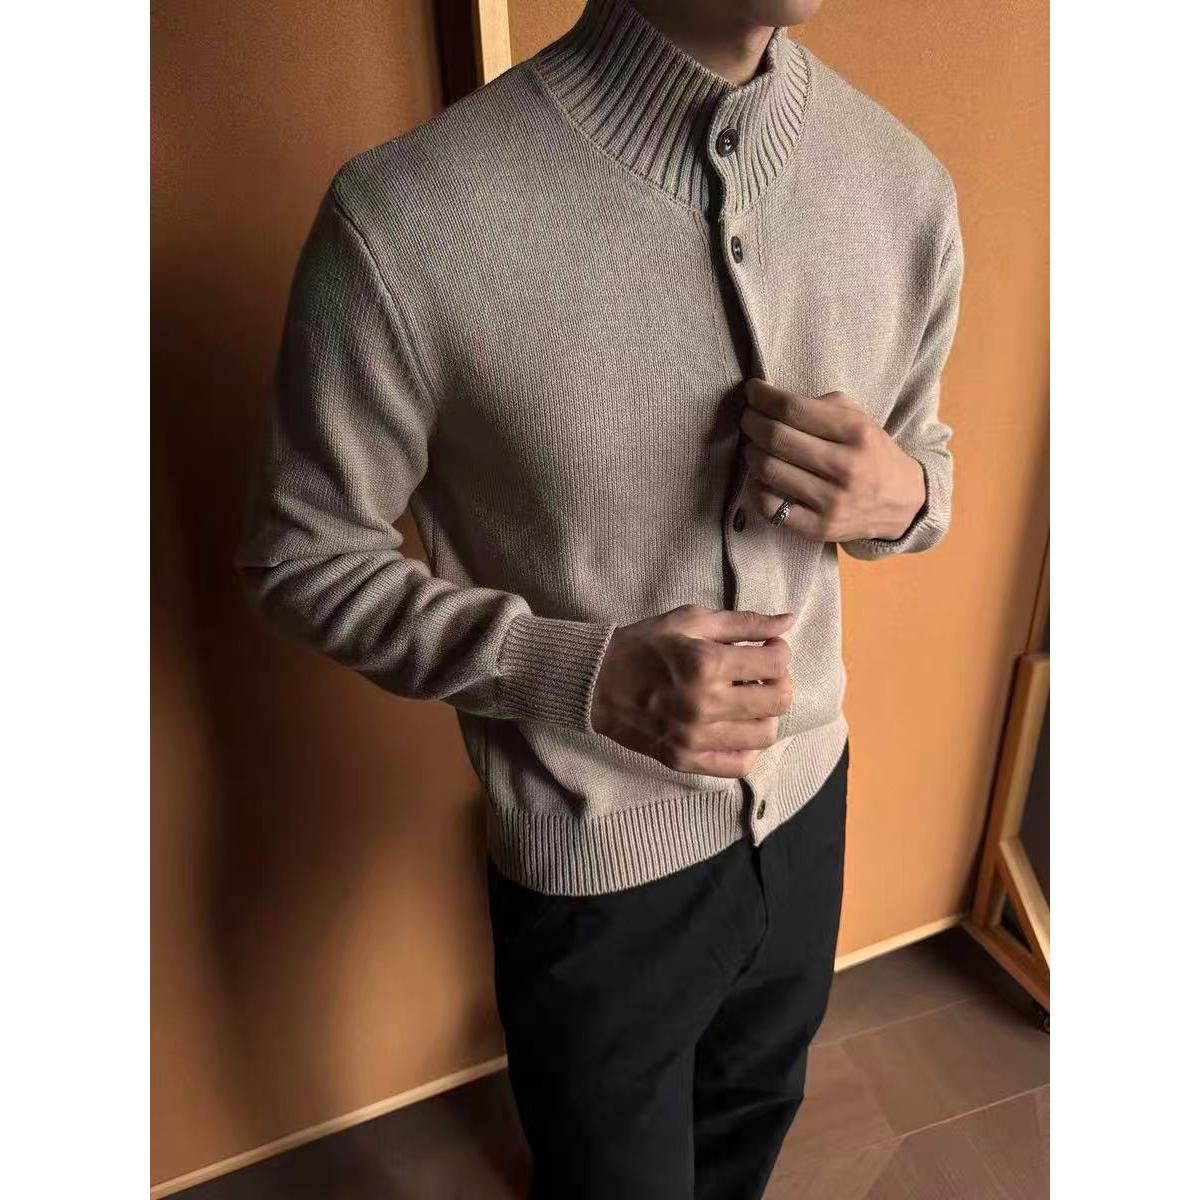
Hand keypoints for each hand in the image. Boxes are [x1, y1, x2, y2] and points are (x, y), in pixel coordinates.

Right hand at [591, 605, 794, 777]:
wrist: (596, 682)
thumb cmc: (645, 645)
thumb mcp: (691, 620)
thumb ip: (744, 622)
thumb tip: (788, 621)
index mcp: (706, 664)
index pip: (776, 663)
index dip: (779, 651)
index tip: (766, 649)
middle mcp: (704, 705)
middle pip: (779, 701)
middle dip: (779, 682)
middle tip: (760, 675)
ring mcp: (694, 738)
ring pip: (765, 735)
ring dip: (765, 714)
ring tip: (747, 700)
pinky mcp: (684, 760)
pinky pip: (739, 765)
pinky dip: (747, 748)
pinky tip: (736, 728)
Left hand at [738, 379, 926, 541]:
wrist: (902, 503)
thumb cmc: (871, 453)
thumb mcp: (859, 419)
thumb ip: (822, 405)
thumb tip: (773, 400)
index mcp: (856, 433)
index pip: (794, 409)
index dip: (763, 397)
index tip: (753, 391)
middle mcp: (846, 467)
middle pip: (776, 438)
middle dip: (752, 422)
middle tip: (748, 418)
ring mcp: (832, 502)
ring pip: (768, 470)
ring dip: (751, 452)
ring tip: (754, 445)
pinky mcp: (820, 528)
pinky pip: (770, 506)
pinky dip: (755, 488)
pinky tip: (758, 477)